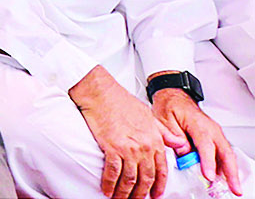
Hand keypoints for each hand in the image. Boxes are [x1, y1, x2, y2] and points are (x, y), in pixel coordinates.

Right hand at [70, 66, 168, 198]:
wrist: (101, 92)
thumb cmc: (121, 101)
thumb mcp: (149, 116)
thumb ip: (164, 132)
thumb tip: (178, 143)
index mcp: (155, 140)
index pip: (161, 170)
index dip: (158, 186)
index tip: (155, 196)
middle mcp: (144, 147)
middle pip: (146, 179)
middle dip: (141, 194)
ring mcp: (128, 149)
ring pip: (130, 179)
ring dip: (125, 193)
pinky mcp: (112, 147)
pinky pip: (113, 172)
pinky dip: (110, 184)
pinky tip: (107, 190)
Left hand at [153, 88, 241, 195]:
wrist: (174, 97)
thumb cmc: (169, 106)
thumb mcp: (164, 119)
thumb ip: (174, 137)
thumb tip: (184, 154)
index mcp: (198, 123)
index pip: (205, 145)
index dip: (208, 162)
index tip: (209, 176)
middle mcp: (211, 129)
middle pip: (225, 152)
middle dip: (230, 172)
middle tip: (233, 188)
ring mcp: (215, 134)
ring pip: (227, 154)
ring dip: (231, 172)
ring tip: (232, 187)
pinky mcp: (215, 138)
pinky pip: (223, 153)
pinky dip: (226, 167)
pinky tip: (224, 178)